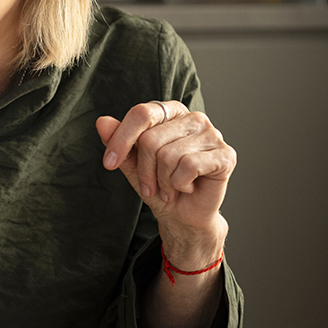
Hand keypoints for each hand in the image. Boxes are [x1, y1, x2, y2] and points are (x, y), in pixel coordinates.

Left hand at [96, 100, 234, 263]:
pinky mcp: (225, 155)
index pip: (141, 114)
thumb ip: (117, 141)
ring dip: (163, 181)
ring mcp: (213, 135)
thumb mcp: (131, 163)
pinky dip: (180, 184)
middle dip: (145, 170)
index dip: (121, 140)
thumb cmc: (159, 184)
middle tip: (152, 185)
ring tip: (170, 187)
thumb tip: (102, 122)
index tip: (108, 164)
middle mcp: (194, 118)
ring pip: (168, 155)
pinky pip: (188, 166)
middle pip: (151, 139)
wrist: (182, 214)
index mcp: (171, 112)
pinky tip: (187, 187)